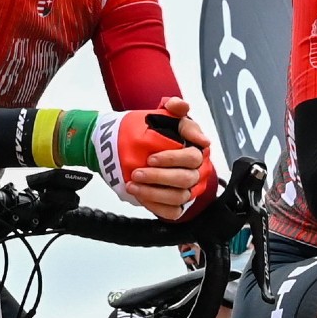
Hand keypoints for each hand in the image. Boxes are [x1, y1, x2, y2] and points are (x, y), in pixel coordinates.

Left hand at [108, 98, 212, 215]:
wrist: (123, 148)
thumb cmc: (145, 133)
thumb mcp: (159, 116)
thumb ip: (172, 107)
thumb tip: (181, 106)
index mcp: (193, 149)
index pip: (192, 157)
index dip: (172, 159)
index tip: (151, 158)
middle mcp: (192, 170)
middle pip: (185, 179)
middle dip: (158, 176)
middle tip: (138, 172)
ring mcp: (184, 188)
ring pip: (179, 197)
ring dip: (154, 192)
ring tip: (133, 184)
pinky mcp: (174, 203)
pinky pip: (173, 211)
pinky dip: (157, 206)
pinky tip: (141, 196)